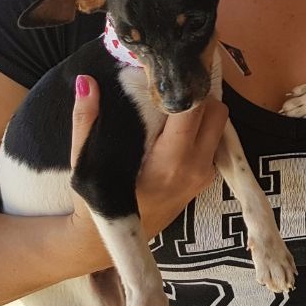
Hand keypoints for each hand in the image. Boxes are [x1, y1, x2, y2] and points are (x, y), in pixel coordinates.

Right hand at [70, 75, 227, 239]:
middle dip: (196, 93)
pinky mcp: (208, 176)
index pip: (192, 110)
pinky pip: (215, 137)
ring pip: (220, 122)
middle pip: (215, 111)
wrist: (117, 238)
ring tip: (173, 102)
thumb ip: (86, 121)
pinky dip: (202, 125)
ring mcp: (205, 173)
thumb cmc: (98, 200)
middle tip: (171, 84)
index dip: (183, 85)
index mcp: (168, 163)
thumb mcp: (85, 163)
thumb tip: (87, 81)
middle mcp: (195, 167)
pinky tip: (177, 123)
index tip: (168, 68)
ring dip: (202, 108)